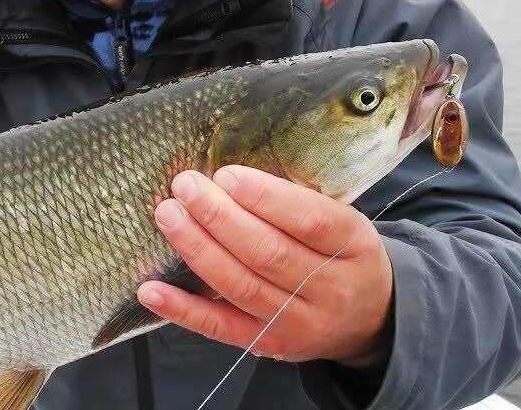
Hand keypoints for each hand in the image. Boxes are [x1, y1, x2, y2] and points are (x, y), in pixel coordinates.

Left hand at [136, 165, 393, 367]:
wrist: (370, 319)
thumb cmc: (340, 254)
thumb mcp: (341, 221)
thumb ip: (295, 202)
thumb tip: (226, 176)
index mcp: (353, 246)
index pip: (310, 220)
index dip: (265, 197)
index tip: (225, 174)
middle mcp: (330, 289)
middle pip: (268, 253)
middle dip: (219, 217)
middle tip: (185, 186)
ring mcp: (298, 322)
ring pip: (241, 286)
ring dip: (197, 249)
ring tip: (168, 216)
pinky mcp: (268, 345)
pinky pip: (220, 327)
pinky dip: (182, 309)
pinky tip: (150, 289)